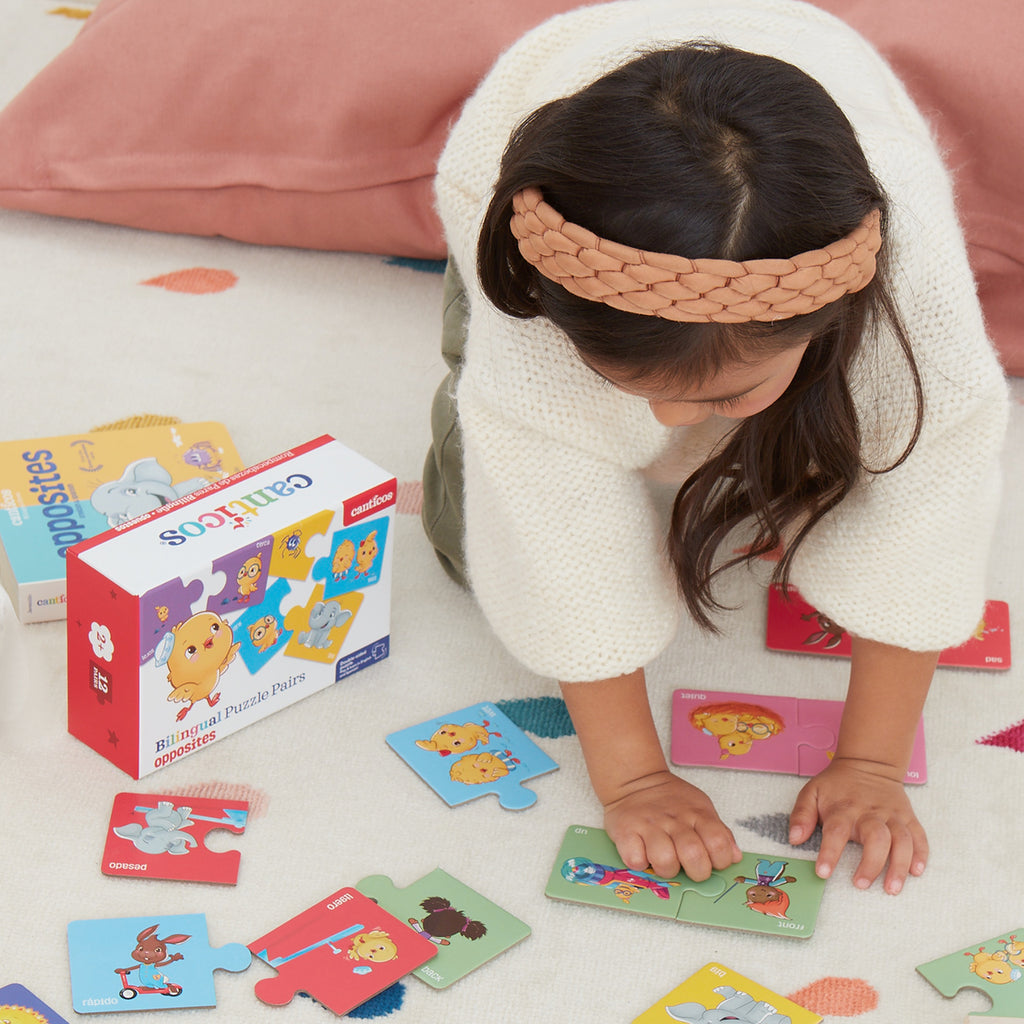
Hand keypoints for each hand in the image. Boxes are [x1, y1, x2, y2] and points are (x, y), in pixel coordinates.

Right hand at [603, 769, 742, 880]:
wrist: (635, 781)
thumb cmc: (671, 801)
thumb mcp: (700, 808)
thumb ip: (719, 832)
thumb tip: (734, 857)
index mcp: (697, 813)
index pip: (719, 843)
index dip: (720, 860)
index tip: (712, 861)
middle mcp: (674, 819)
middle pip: (694, 855)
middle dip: (696, 871)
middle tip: (689, 866)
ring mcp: (649, 825)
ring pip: (665, 862)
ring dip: (667, 869)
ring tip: (664, 860)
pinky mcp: (625, 831)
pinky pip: (635, 860)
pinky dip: (640, 863)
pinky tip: (642, 853)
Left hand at [789, 756, 927, 894]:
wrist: (868, 764)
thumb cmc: (837, 785)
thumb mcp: (811, 792)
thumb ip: (801, 815)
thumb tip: (794, 839)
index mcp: (843, 809)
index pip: (835, 832)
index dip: (829, 853)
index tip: (823, 873)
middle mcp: (870, 813)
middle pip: (876, 838)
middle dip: (870, 863)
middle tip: (860, 884)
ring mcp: (892, 815)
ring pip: (902, 840)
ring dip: (899, 865)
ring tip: (892, 888)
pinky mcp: (908, 817)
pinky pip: (919, 835)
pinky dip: (921, 854)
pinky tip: (917, 871)